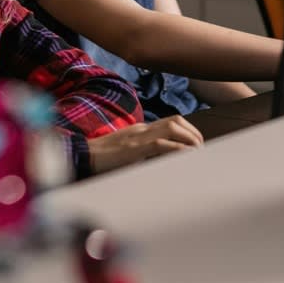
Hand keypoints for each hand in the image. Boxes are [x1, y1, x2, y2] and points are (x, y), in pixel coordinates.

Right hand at [88, 116, 203, 172]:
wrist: (82, 157)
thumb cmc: (102, 159)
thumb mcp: (127, 152)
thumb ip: (143, 152)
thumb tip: (163, 162)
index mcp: (140, 129)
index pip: (171, 121)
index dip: (189, 131)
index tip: (197, 145)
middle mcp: (142, 129)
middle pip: (175, 120)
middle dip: (194, 133)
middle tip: (201, 149)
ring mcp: (137, 137)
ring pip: (172, 127)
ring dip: (189, 138)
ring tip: (196, 152)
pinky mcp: (133, 149)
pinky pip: (160, 144)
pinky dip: (177, 149)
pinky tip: (185, 157)